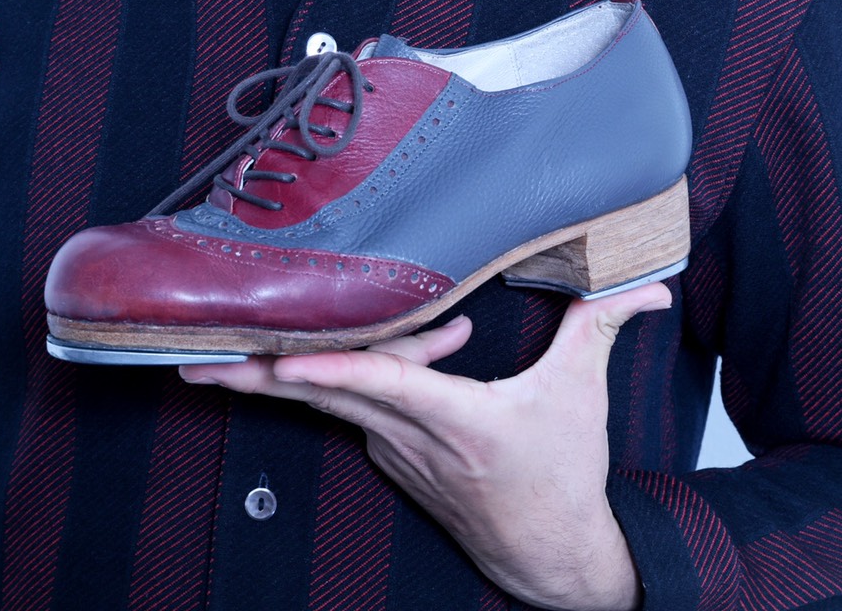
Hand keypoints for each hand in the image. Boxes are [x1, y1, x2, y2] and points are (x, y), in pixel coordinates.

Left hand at [181, 281, 669, 609]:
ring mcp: (396, 451)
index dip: (328, 371)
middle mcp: (412, 438)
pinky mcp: (393, 455)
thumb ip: (601, 327)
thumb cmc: (562, 475)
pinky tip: (420, 340)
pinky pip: (359, 404)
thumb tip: (648, 284)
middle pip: (324, 396)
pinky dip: (357, 371)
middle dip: (256, 376)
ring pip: (331, 398)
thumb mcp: (581, 396)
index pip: (381, 387)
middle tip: (193, 359)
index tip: (277, 360)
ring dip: (284, 371)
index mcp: (457, 422)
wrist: (551, 557)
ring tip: (222, 354)